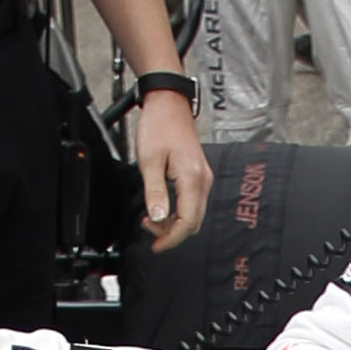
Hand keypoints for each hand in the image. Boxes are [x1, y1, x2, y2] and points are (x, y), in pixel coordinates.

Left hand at [131, 91, 207, 250]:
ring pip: (193, 213)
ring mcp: (203, 177)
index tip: (156, 246)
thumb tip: (157, 218)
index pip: (187, 222)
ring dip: (173, 221)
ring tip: (151, 216)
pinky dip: (177, 210)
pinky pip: (192, 201)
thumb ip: (154, 193)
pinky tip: (162, 206)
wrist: (168, 103)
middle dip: (171, 232)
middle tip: (148, 229)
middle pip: (193, 221)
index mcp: (192, 178)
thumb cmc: (159, 126)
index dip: (171, 238)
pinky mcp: (198, 174)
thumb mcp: (149, 161)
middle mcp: (203, 180)